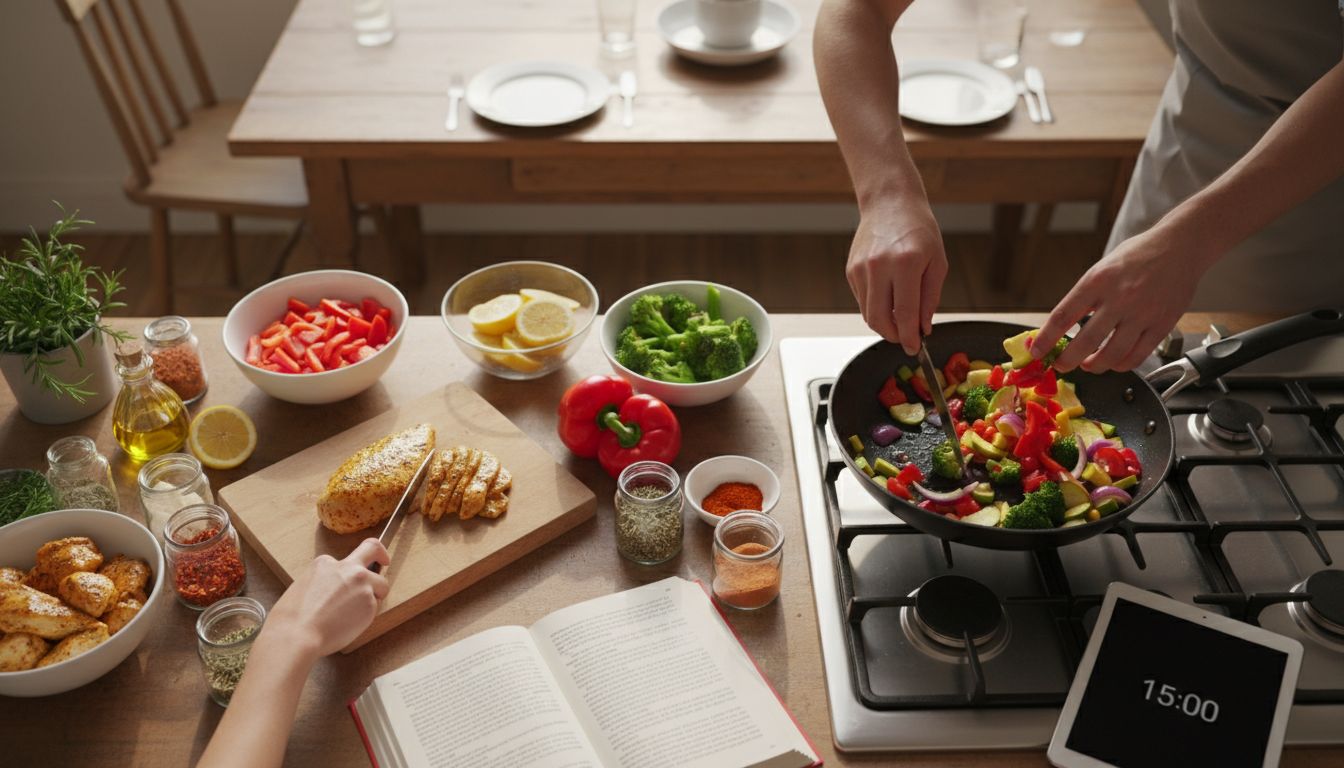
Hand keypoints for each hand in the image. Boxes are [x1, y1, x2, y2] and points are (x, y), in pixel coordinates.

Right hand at [261, 538, 389, 660]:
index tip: (356, 573)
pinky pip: (375, 607)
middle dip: (381, 554)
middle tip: (384, 561)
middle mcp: (348, 569)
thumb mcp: (303, 586)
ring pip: (380, 585)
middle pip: (374, 549)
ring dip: (373, 596)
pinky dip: (367, 615)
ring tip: (353, 614)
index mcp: (326, 563)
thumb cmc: (291, 618)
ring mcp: (362, 584)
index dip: (351, 570)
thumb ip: (323, 581)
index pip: (346, 560)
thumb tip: (333, 589)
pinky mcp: (370, 602)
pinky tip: (350, 624)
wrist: (296, 636)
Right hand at [846, 204, 947, 353]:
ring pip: (868, 314)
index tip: (914, 348)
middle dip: (894, 336)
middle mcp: (879, 267)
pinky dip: (876, 306)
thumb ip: (929, 298)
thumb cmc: (918, 229)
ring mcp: (861, 269)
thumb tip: (923, 328)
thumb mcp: (936, 262)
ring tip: (899, 317)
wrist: (890, 203)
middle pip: (879, 320)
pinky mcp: (851, 270)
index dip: (910, 337)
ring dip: (884, 323)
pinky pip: (863, 300)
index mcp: (906, 263)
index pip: (904, 313)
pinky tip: (888, 295)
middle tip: (906, 337)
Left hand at [1033, 225, 1209, 372]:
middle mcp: (1119, 298)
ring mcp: (1142, 313)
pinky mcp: (1162, 325)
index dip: (1045, 339)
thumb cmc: (1138, 256)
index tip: (1036, 351)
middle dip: (1067, 361)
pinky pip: (1137, 356)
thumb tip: (1061, 326)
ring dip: (1095, 366)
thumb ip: (1085, 297)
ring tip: (1088, 365)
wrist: (1180, 246)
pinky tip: (1115, 361)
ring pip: (1112, 355)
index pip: (1063, 316)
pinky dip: (1121, 365)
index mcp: (1098, 281)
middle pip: (1085, 342)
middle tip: (1061, 365)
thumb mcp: (1102, 269)